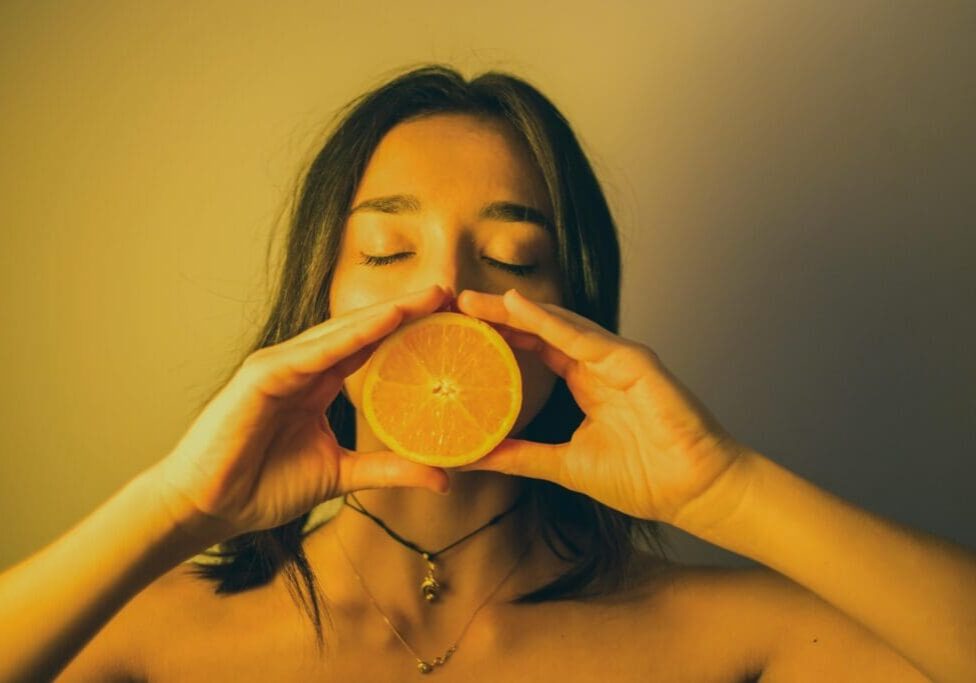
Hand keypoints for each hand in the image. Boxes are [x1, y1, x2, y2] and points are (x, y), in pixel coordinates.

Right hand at [148, 285, 452, 545]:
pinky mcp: (261, 376)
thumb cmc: (263, 486)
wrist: (208, 508)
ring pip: (342, 332)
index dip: (411, 330)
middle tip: (450, 291)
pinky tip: (382, 321)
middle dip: (407, 310)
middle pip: (363, 330)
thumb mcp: (342, 474)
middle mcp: (303, 366)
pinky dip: (348, 335)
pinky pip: (313, 352)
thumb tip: (444, 479)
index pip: (373, 347)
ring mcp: (281, 366)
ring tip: (428, 297)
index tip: (453, 317)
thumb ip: (389, 469)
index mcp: (319, 383)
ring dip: (386, 313)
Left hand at [454, 288, 747, 524]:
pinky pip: (585, 339)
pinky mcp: (635, 362)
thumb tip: (474, 456)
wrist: (694, 492)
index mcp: (586, 381)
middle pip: (541, 328)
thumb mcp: (564, 466)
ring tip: (476, 301)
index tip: (459, 329)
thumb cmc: (643, 479)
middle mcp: (599, 363)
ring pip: (559, 324)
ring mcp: (617, 358)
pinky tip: (518, 307)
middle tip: (456, 302)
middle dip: (499, 315)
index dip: (500, 335)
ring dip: (516, 311)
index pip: (535, 347)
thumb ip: (521, 456)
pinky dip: (550, 322)